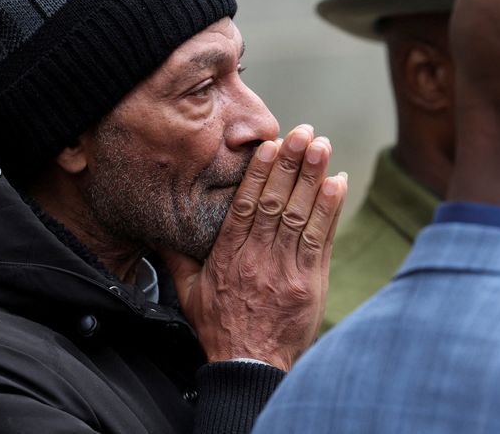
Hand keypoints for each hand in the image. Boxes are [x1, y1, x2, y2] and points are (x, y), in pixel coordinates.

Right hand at [159, 124, 347, 370]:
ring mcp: (286, 269)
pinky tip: (337, 184)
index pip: (245, 204)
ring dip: (313, 178)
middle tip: (304, 133)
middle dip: (291, 164)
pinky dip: (330, 211)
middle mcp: (257, 257)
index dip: (260, 172)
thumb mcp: (188, 292)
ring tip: (322, 147)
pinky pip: (320, 241)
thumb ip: (177, 257)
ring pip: (300, 215)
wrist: (249, 367)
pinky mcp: (310, 283)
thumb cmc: (219, 328)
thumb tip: (161, 230)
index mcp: (228, 255)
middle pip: (276, 202)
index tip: (271, 145)